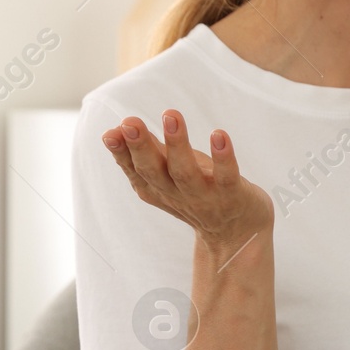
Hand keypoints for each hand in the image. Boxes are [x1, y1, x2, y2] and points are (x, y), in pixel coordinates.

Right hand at [101, 110, 273, 245]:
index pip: (134, 169)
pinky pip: (226, 176)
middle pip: (153, 170)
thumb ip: (149, 151)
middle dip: (140, 146)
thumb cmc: (200, 194)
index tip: (111, 132)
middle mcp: (176, 194)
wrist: (238, 233)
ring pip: (185, 172)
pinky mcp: (232, 195)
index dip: (121, 152)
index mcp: (156, 188)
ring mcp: (204, 196)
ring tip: (171, 115)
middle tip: (130, 122)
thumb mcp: (170, 174)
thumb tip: (117, 129)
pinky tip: (219, 134)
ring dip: (177, 144)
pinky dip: (223, 157)